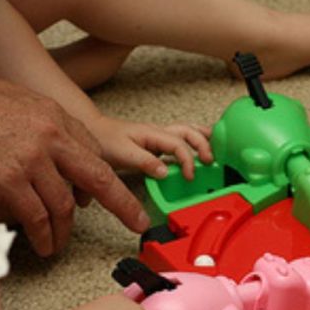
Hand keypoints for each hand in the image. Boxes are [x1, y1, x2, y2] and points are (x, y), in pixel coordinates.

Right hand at [0, 78, 148, 255]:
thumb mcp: (18, 101)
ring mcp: (30, 161)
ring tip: (57, 244)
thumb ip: (48, 127)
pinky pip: (37, 218)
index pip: (93, 154)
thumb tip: (70, 165)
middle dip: (123, 204)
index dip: (101, 181)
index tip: (116, 200)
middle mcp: (49, 139)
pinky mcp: (9, 182)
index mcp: (55, 118)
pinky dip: (44, 236)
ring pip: (63, 206)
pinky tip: (44, 245)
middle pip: (98, 177)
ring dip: (64, 230)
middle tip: (137, 223)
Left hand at [86, 115, 212, 180]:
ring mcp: (158, 137)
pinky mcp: (156, 143)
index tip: (190, 176)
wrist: (92, 132)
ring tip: (216, 148)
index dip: (188, 160)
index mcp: (153, 134)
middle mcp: (158, 132)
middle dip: (204, 145)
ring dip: (203, 138)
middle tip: (212, 161)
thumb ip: (145, 162)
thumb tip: (165, 173)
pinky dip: (193, 143)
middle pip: (190, 132)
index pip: (179, 145)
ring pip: (188, 132)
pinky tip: (197, 152)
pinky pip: (180, 140)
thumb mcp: (123, 153)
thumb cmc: (104, 140)